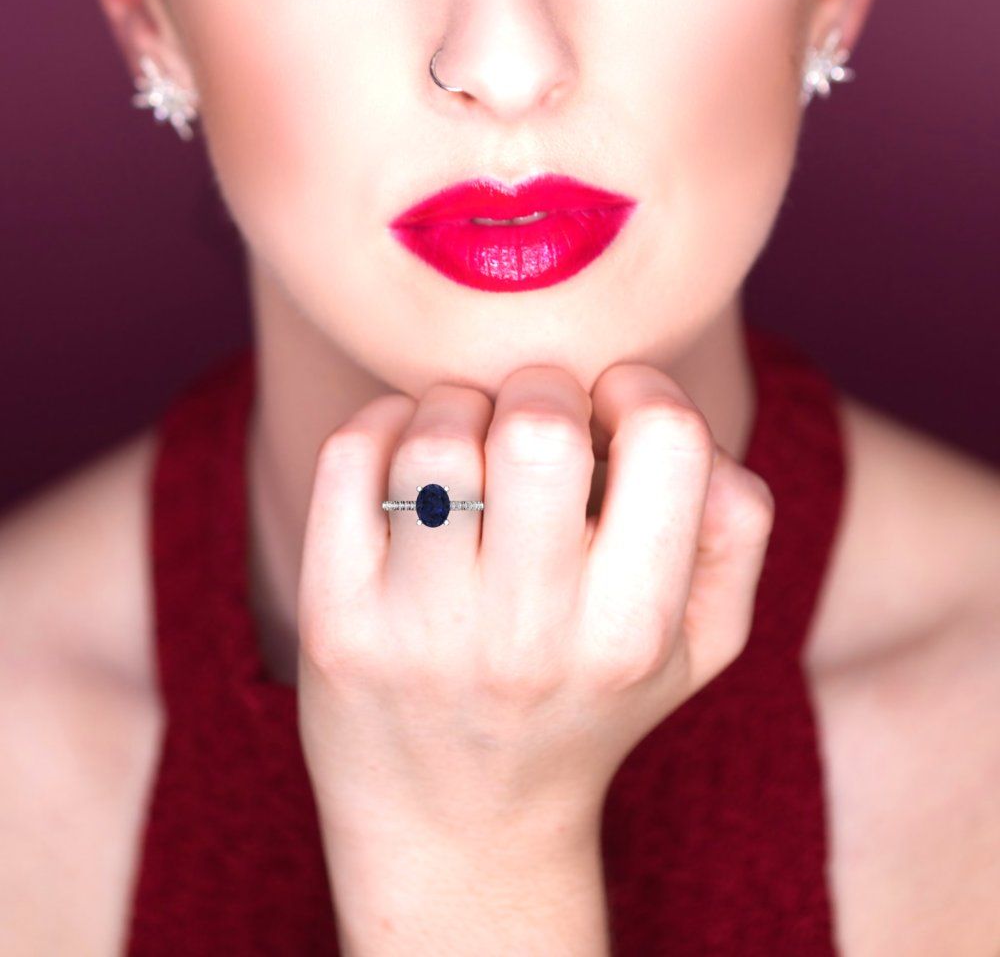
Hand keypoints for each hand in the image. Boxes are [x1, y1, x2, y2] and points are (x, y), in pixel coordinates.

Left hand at [296, 362, 774, 849]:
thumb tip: (693, 431)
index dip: (639, 390)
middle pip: (537, 426)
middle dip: (538, 386)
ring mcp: (421, 631)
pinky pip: (347, 461)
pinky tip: (402, 454)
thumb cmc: (585, 711)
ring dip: (454, 404)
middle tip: (529, 418)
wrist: (461, 828)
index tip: (608, 409)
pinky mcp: (336, 622)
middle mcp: (527, 635)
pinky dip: (378, 423)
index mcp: (631, 630)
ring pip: (436, 435)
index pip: (667, 441)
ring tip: (466, 442)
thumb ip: (734, 530)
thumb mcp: (697, 646)